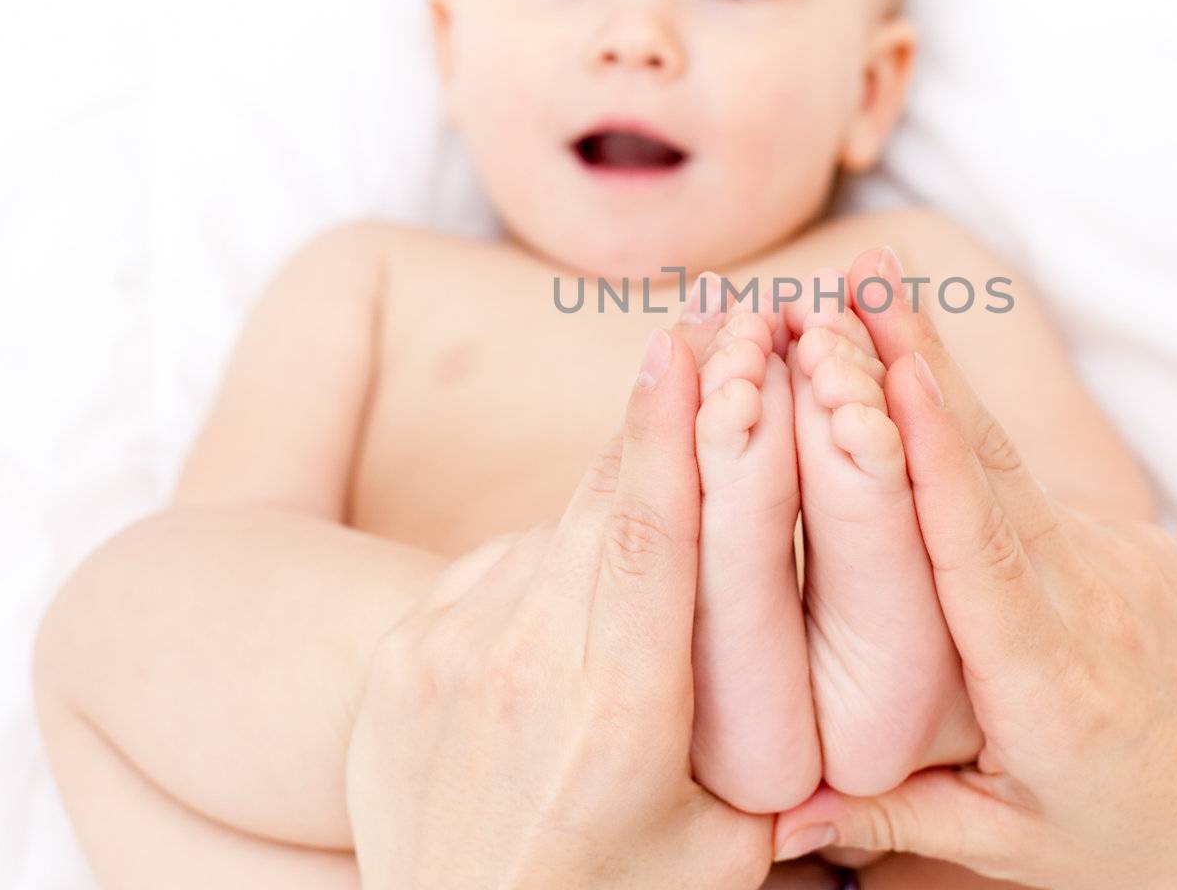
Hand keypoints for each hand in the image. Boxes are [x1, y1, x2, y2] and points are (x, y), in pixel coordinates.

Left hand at [345, 322, 771, 889]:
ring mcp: (447, 653)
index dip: (669, 426)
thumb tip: (774, 579)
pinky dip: (543, 577)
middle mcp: (524, 666)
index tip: (690, 340)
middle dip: (657, 421)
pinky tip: (561, 643)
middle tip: (704, 342)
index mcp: (623, 713)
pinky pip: (494, 569)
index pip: (648, 532)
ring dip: (607, 524)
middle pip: (600, 501)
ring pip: (552, 532)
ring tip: (633, 597)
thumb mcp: (732, 835)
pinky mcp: (401, 653)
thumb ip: (760, 712)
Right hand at [772, 246, 1176, 888]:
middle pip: (987, 466)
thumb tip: (766, 813)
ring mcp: (1118, 563)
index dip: (930, 454)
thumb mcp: (1013, 848)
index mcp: (1049, 683)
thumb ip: (891, 821)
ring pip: (1008, 458)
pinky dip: (968, 429)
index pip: (973, 549)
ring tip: (874, 295)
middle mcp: (1087, 601)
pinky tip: (918, 380)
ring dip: (936, 373)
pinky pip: (1034, 485)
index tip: (888, 369)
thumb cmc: (1140, 847)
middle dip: (919, 361)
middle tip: (856, 273)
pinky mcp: (1131, 549)